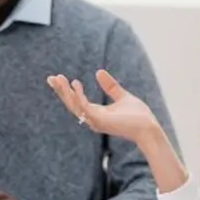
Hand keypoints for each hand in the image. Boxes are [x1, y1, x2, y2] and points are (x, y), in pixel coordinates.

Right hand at [47, 69, 163, 143]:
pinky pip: (85, 107)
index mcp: (96, 113)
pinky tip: (75, 84)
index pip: (76, 101)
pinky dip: (78, 96)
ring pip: (74, 106)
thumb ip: (110, 86)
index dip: (66, 90)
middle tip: (51, 78)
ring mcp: (95, 121)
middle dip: (60, 91)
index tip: (58, 78)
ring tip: (59, 79)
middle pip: (71, 104)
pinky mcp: (100, 120)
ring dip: (65, 92)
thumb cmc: (138, 116)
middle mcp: (92, 119)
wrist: (148, 128)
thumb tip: (98, 71)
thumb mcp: (122, 96)